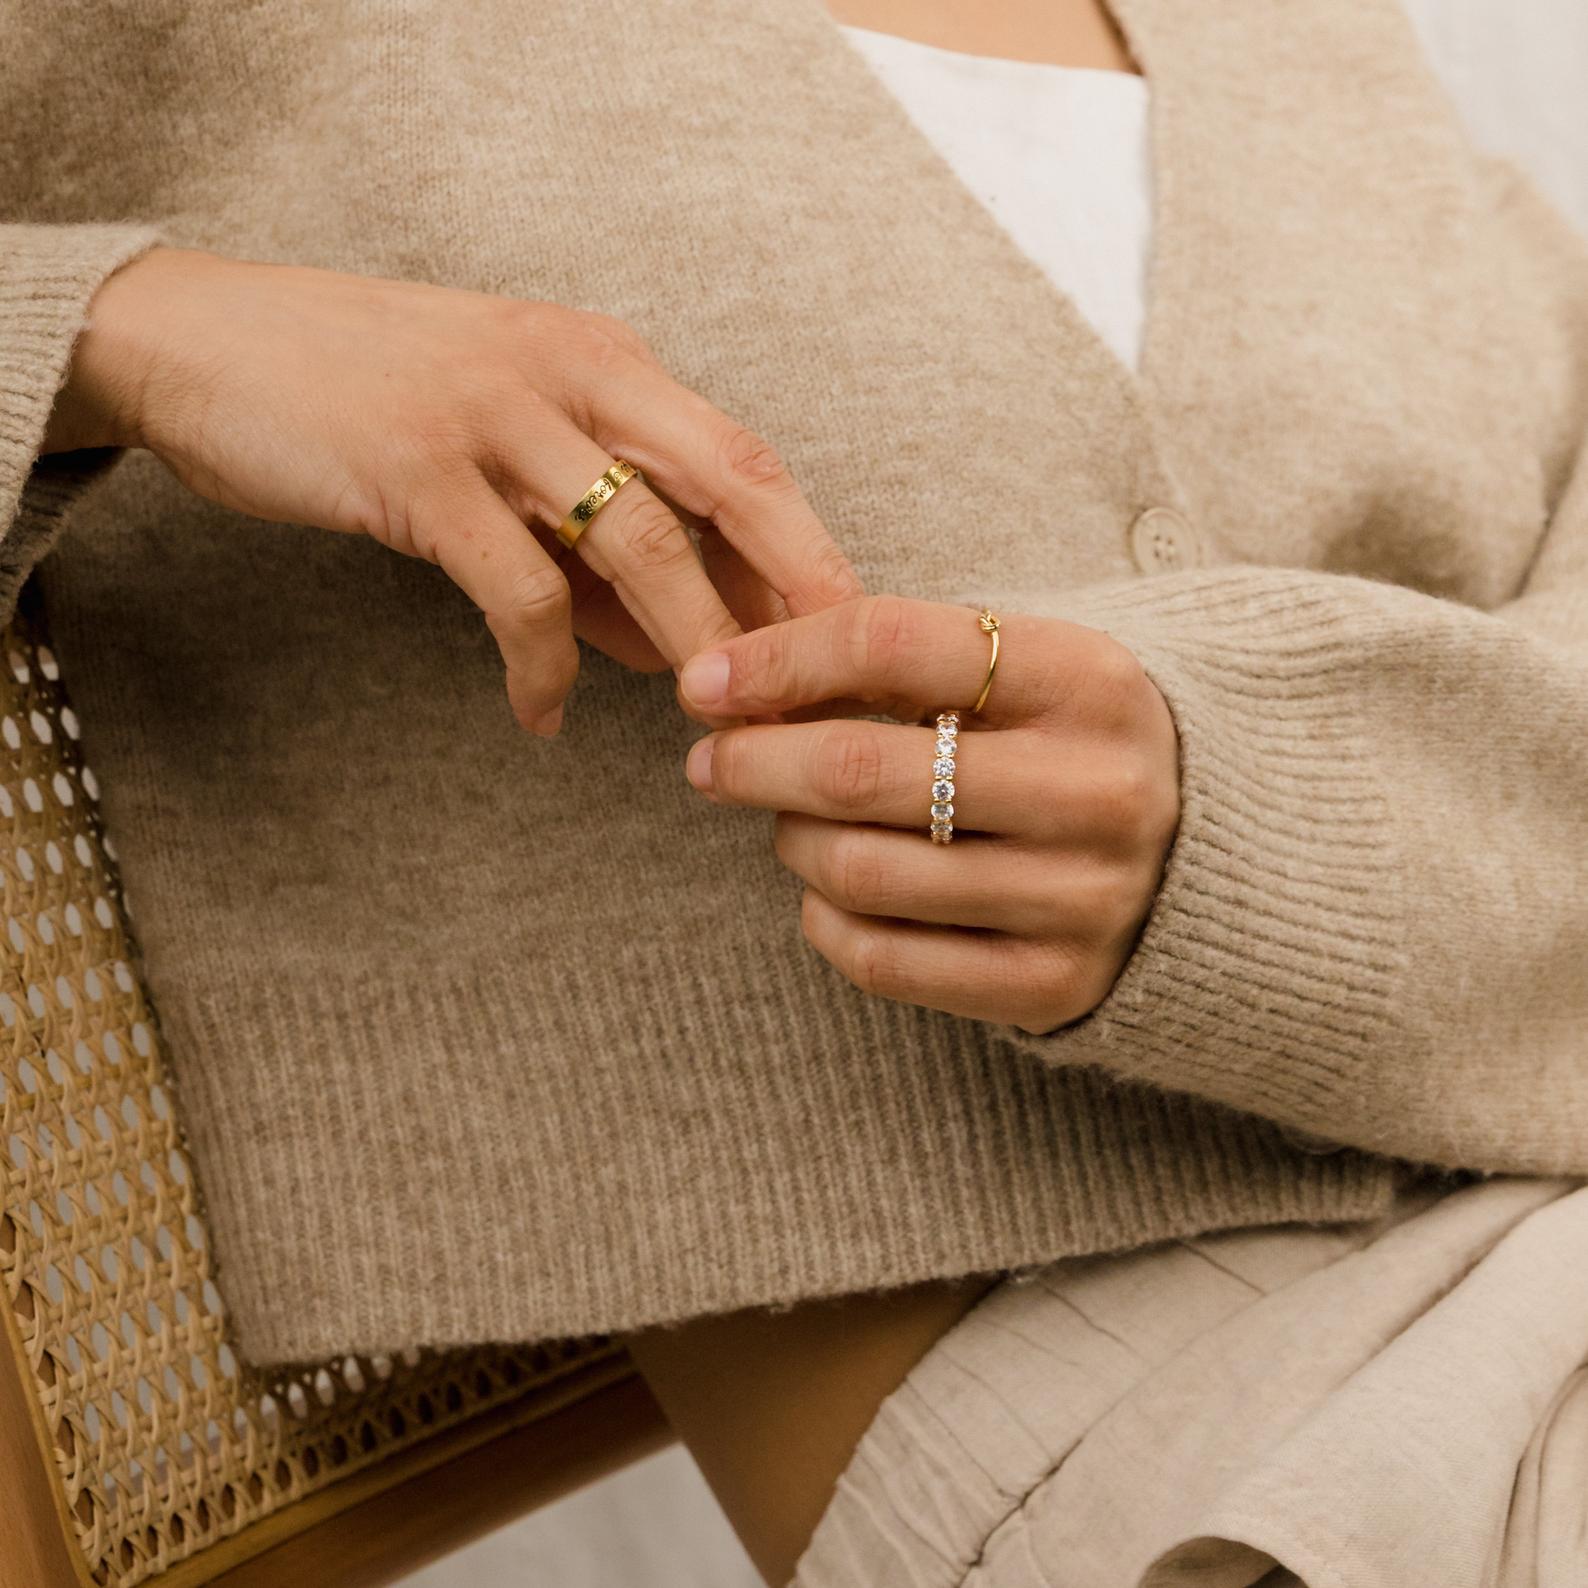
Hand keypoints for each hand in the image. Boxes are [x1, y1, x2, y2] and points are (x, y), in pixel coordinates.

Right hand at [42, 247, 859, 732]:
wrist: (204, 344)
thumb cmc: (374, 403)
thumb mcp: (509, 457)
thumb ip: (595, 543)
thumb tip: (679, 644)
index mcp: (606, 363)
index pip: (743, 460)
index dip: (809, 551)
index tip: (857, 640)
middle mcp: (572, 373)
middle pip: (730, 483)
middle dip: (795, 591)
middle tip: (836, 692)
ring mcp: (498, 415)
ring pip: (640, 539)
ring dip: (693, 644)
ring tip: (717, 728)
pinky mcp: (420, 469)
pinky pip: (517, 588)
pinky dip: (544, 665)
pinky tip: (543, 717)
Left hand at [677, 596, 1180, 1032]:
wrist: (1207, 859)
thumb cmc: (1069, 745)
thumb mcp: (1023, 673)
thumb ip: (902, 663)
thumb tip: (730, 681)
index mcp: (1087, 679)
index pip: (891, 643)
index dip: (776, 660)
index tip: (703, 680)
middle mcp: (1095, 789)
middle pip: (860, 769)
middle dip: (753, 761)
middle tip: (709, 760)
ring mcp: (1082, 897)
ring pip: (860, 871)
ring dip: (792, 841)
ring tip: (791, 823)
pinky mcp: (1055, 984)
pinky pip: (884, 960)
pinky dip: (824, 921)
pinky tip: (826, 893)